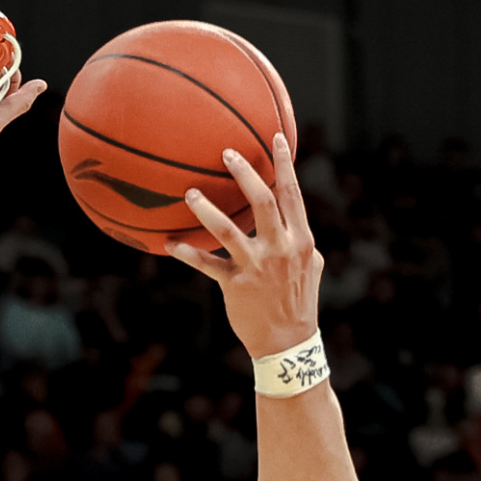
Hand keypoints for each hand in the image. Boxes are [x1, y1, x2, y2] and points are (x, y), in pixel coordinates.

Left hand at [168, 135, 321, 363]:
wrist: (288, 343)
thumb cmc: (298, 301)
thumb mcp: (310, 266)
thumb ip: (299, 238)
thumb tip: (290, 215)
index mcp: (300, 241)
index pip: (292, 195)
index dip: (284, 164)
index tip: (276, 137)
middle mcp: (280, 250)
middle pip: (263, 201)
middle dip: (244, 173)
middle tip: (225, 152)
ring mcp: (258, 267)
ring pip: (228, 230)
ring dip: (206, 209)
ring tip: (190, 192)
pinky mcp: (236, 285)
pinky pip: (207, 264)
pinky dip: (188, 253)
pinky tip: (169, 244)